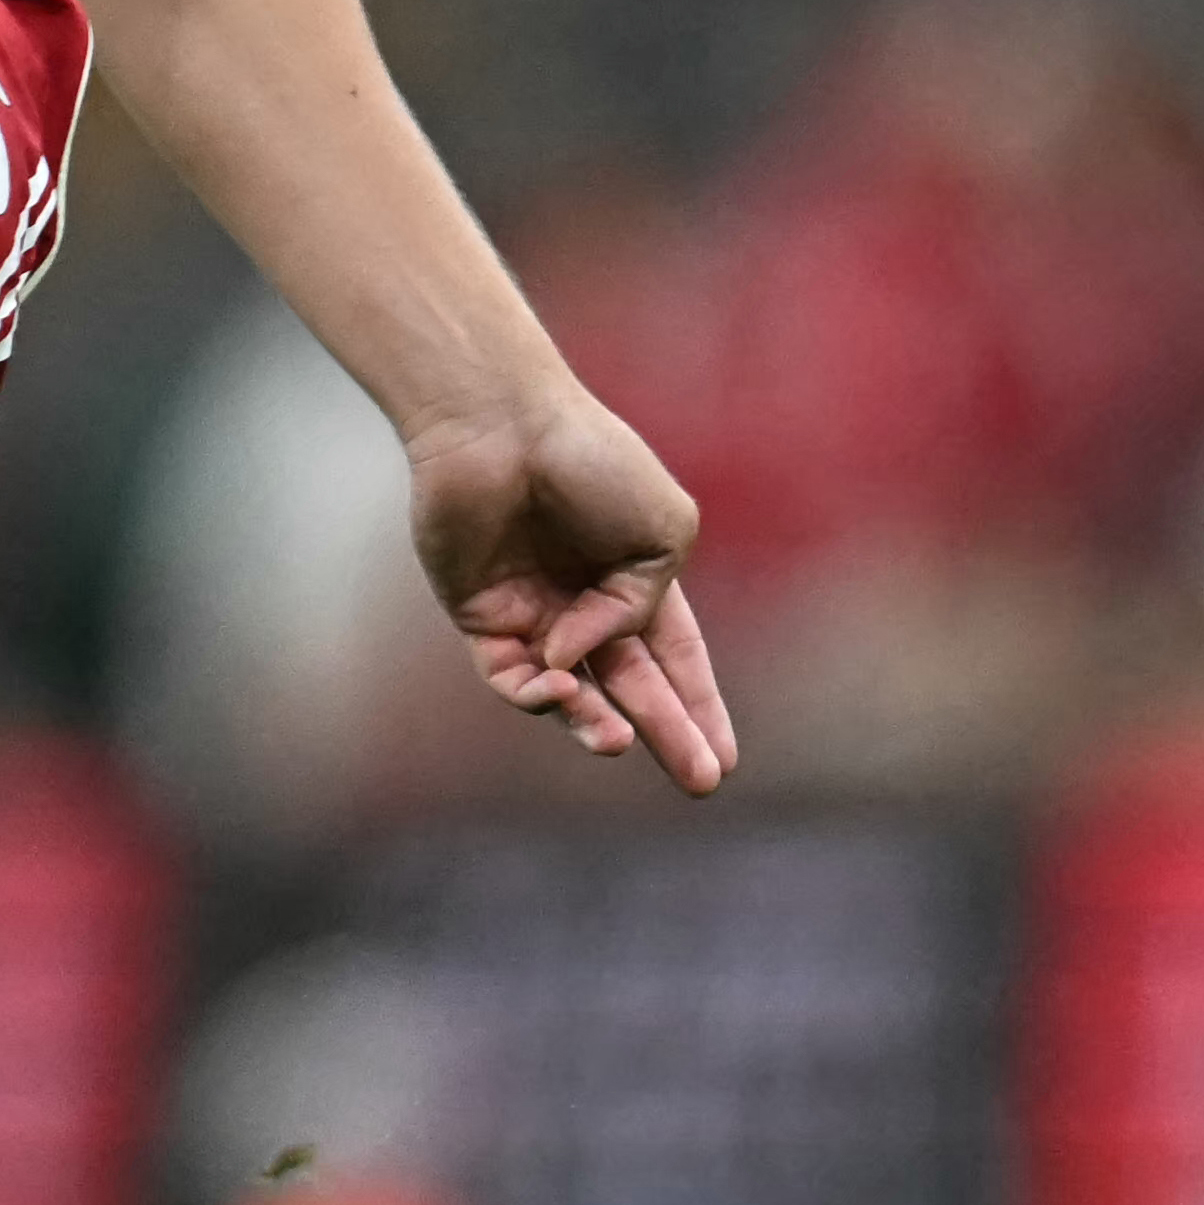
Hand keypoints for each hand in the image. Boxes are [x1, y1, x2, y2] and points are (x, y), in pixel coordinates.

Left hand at [402, 385, 732, 794]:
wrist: (502, 422)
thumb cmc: (591, 458)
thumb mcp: (664, 530)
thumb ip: (642, 605)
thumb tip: (578, 660)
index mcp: (637, 577)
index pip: (676, 658)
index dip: (700, 706)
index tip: (724, 761)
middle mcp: (585, 603)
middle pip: (631, 687)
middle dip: (667, 733)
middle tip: (700, 782)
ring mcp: (533, 613)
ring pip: (570, 693)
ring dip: (595, 722)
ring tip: (618, 740)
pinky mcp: (479, 616)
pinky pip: (510, 675)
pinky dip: (536, 690)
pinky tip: (558, 684)